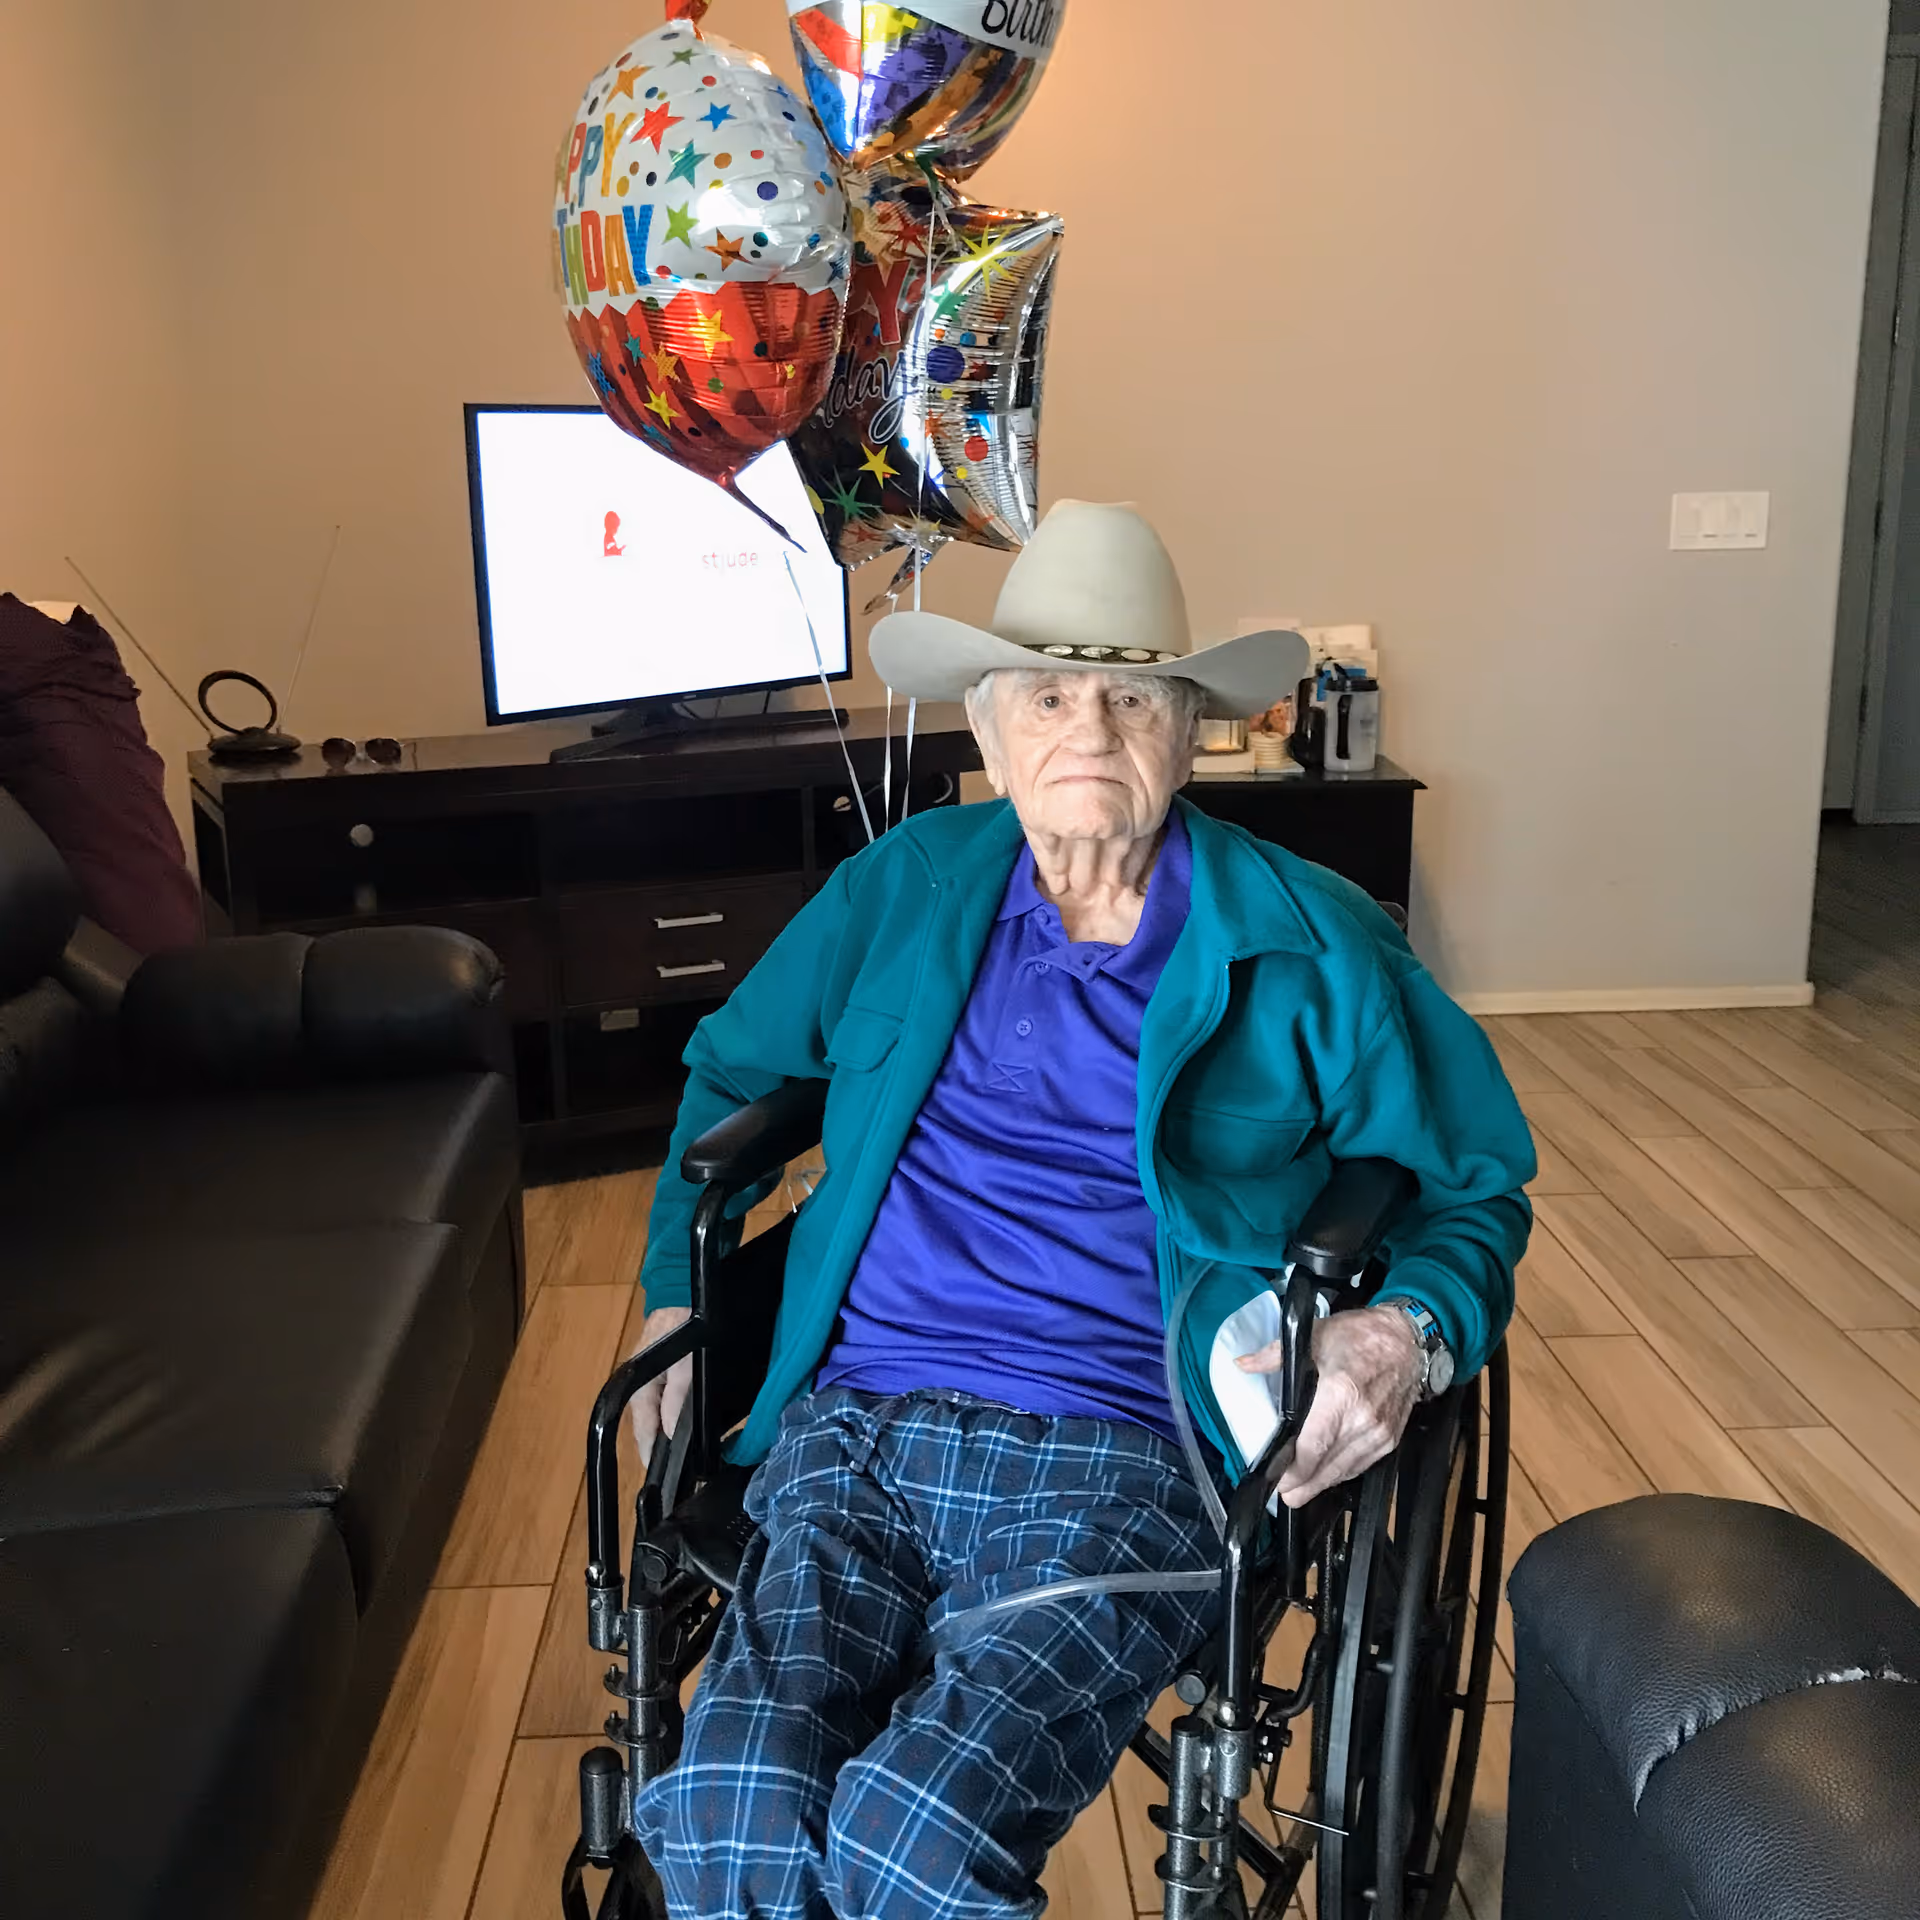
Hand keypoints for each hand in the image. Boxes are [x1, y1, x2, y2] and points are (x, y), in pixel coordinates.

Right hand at [627, 1305, 692, 1469]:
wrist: (681, 1289)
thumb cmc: (680, 1328)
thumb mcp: (683, 1367)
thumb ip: (676, 1401)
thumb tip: (672, 1436)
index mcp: (639, 1391)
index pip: (643, 1434)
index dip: (654, 1457)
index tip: (667, 1481)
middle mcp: (642, 1388)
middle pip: (653, 1427)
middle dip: (667, 1448)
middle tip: (688, 1470)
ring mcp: (654, 1379)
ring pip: (663, 1414)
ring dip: (675, 1431)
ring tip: (694, 1453)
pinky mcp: (668, 1370)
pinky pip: (671, 1400)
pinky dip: (680, 1413)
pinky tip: (697, 1421)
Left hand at [1235, 1303, 1423, 1508]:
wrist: (1408, 1342)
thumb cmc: (1361, 1336)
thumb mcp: (1314, 1335)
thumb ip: (1274, 1355)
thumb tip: (1242, 1363)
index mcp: (1340, 1394)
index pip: (1312, 1446)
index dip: (1294, 1471)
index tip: (1277, 1481)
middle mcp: (1362, 1420)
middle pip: (1328, 1466)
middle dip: (1303, 1485)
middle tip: (1283, 1495)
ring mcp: (1379, 1434)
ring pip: (1345, 1471)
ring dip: (1321, 1483)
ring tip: (1299, 1492)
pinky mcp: (1390, 1440)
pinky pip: (1361, 1465)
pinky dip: (1342, 1473)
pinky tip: (1327, 1475)